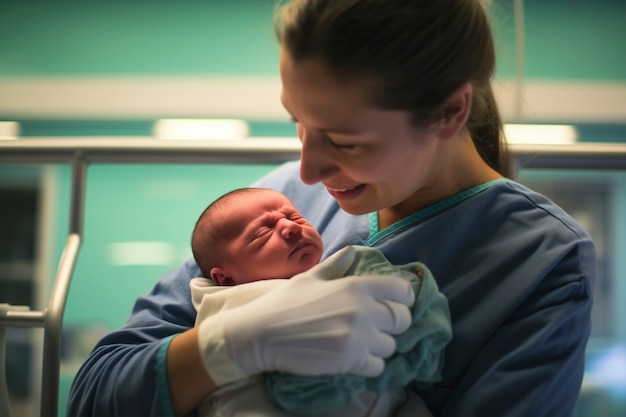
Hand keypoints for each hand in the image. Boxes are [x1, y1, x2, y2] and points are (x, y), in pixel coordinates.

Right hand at [197, 246, 414, 384]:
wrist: (260, 333)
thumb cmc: (284, 303)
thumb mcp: (310, 277)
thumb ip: (337, 265)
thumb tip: (352, 251)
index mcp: (355, 285)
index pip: (402, 290)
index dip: (402, 298)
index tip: (394, 304)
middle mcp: (362, 309)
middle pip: (402, 319)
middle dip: (393, 324)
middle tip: (377, 327)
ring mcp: (357, 336)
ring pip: (391, 346)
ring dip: (379, 346)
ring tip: (361, 343)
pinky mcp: (350, 361)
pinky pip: (378, 366)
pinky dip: (369, 365)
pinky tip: (354, 358)